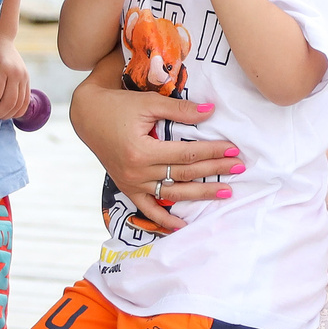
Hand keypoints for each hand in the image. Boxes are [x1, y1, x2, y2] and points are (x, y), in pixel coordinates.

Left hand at [0, 31, 30, 120]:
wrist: (0, 39)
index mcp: (2, 68)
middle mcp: (15, 72)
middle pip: (9, 102)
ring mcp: (24, 76)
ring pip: (19, 104)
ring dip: (8, 114)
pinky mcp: (27, 80)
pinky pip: (26, 102)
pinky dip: (18, 110)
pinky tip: (9, 112)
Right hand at [68, 81, 242, 234]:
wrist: (87, 116)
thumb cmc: (118, 106)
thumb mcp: (149, 103)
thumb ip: (179, 110)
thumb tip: (210, 111)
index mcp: (141, 150)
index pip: (186, 154)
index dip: (212, 151)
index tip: (233, 149)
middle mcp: (136, 172)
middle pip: (184, 174)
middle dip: (214, 171)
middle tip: (240, 168)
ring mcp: (132, 183)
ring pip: (172, 193)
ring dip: (200, 194)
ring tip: (226, 193)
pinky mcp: (127, 189)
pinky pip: (148, 209)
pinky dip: (165, 220)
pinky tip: (183, 226)